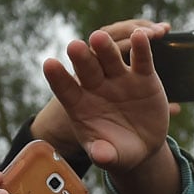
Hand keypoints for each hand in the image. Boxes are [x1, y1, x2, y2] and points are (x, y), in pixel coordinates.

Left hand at [39, 23, 177, 193]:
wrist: (142, 145)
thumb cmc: (118, 151)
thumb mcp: (112, 157)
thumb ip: (104, 155)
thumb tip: (100, 155)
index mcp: (80, 104)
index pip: (65, 89)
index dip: (58, 78)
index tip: (49, 64)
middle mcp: (96, 85)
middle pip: (86, 68)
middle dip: (81, 58)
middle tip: (74, 46)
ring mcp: (119, 78)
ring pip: (110, 58)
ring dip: (105, 47)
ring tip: (100, 37)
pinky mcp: (143, 76)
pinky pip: (141, 60)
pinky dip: (141, 47)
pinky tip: (140, 36)